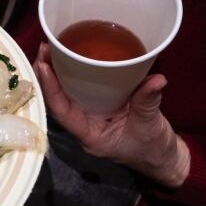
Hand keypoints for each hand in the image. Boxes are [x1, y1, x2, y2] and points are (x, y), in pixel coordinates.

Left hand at [34, 43, 190, 187]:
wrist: (162, 157)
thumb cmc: (153, 149)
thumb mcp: (152, 126)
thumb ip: (149, 102)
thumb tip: (156, 79)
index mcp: (90, 135)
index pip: (62, 112)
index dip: (51, 89)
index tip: (44, 66)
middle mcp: (83, 125)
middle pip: (57, 100)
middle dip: (47, 76)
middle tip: (44, 48)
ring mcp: (89, 116)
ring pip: (65, 94)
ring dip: (57, 73)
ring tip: (49, 48)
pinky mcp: (99, 107)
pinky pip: (80, 90)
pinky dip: (74, 74)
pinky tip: (68, 57)